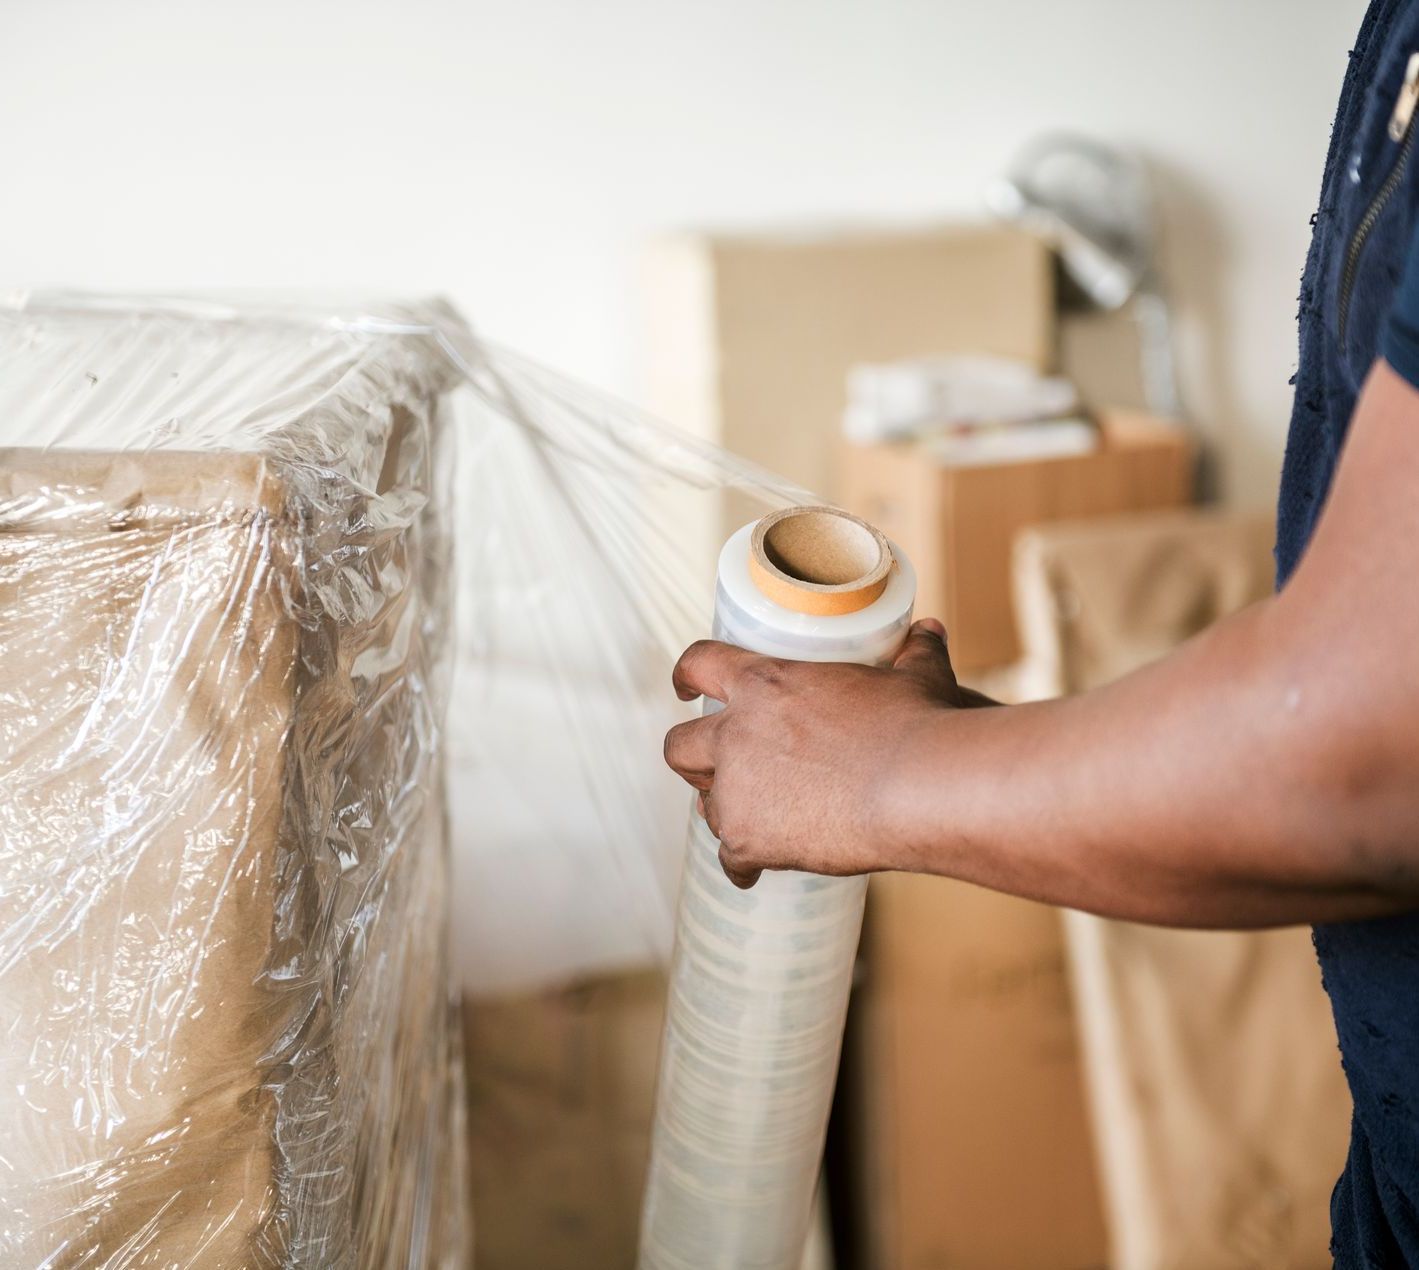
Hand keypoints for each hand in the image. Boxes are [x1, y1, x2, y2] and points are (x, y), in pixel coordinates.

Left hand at [662, 618, 974, 887]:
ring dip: (726, 811)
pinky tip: (756, 870)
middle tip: (714, 769)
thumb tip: (928, 630)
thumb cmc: (917, 726)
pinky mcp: (747, 840)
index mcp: (764, 684)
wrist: (918, 788)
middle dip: (692, 759)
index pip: (699, 664)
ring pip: (706, 806)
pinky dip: (743, 865)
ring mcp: (736, 790)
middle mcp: (736, 734)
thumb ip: (913, 654)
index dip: (686, 674)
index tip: (685, 687)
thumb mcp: (915, 679)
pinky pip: (730, 858)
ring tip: (754, 822)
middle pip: (678, 746)